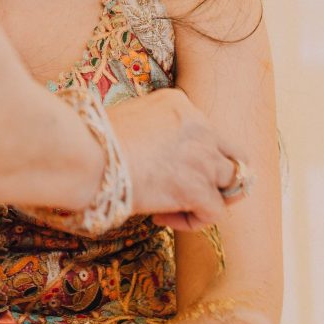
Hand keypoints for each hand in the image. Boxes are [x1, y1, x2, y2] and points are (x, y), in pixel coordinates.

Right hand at [107, 87, 247, 230]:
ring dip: (207, 198)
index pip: (207, 132)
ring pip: (231, 184)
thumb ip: (156, 130)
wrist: (89, 154)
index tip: (165, 168)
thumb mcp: (133, 118)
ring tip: (176, 206)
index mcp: (180, 103)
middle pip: (234, 155)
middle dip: (220, 176)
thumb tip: (158, 155)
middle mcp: (200, 125)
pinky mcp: (198, 188)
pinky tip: (163, 217)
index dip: (192, 155)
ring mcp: (203, 156)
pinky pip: (214, 212)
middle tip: (197, 191)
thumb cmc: (96, 138)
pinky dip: (192, 220)